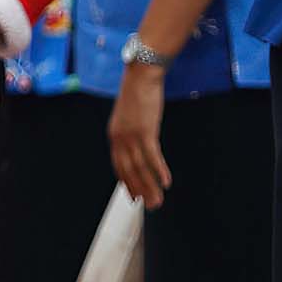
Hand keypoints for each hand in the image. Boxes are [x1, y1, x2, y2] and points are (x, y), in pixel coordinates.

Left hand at [108, 64, 173, 208]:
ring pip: (140, 168)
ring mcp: (131, 136)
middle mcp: (120, 139)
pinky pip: (152, 156)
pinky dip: (159, 170)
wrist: (141, 75)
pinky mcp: (145, 131)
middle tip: (151, 206)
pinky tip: (166, 182)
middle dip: (140, 190)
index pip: (120, 166)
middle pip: (129, 171)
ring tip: (159, 201)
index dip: (128, 183)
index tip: (135, 197)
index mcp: (114, 136)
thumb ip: (130, 131)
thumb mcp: (130, 116)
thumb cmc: (138, 94)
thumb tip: (138, 141)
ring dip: (151, 187)